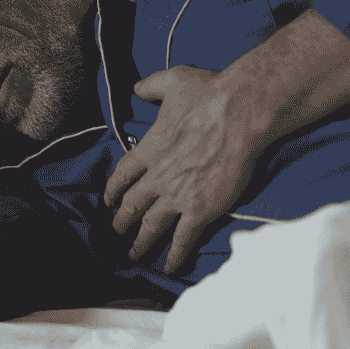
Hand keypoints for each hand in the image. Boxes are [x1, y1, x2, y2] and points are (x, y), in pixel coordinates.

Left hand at [102, 66, 266, 275]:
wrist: (240, 112)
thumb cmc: (209, 93)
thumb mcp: (173, 80)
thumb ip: (150, 86)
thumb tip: (137, 87)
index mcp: (149, 148)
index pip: (123, 175)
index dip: (114, 190)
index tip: (109, 200)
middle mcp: (157, 176)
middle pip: (132, 205)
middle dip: (121, 222)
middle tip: (116, 232)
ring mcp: (177, 196)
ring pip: (151, 226)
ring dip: (140, 243)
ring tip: (133, 255)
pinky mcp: (200, 210)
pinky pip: (183, 239)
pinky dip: (174, 256)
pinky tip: (169, 268)